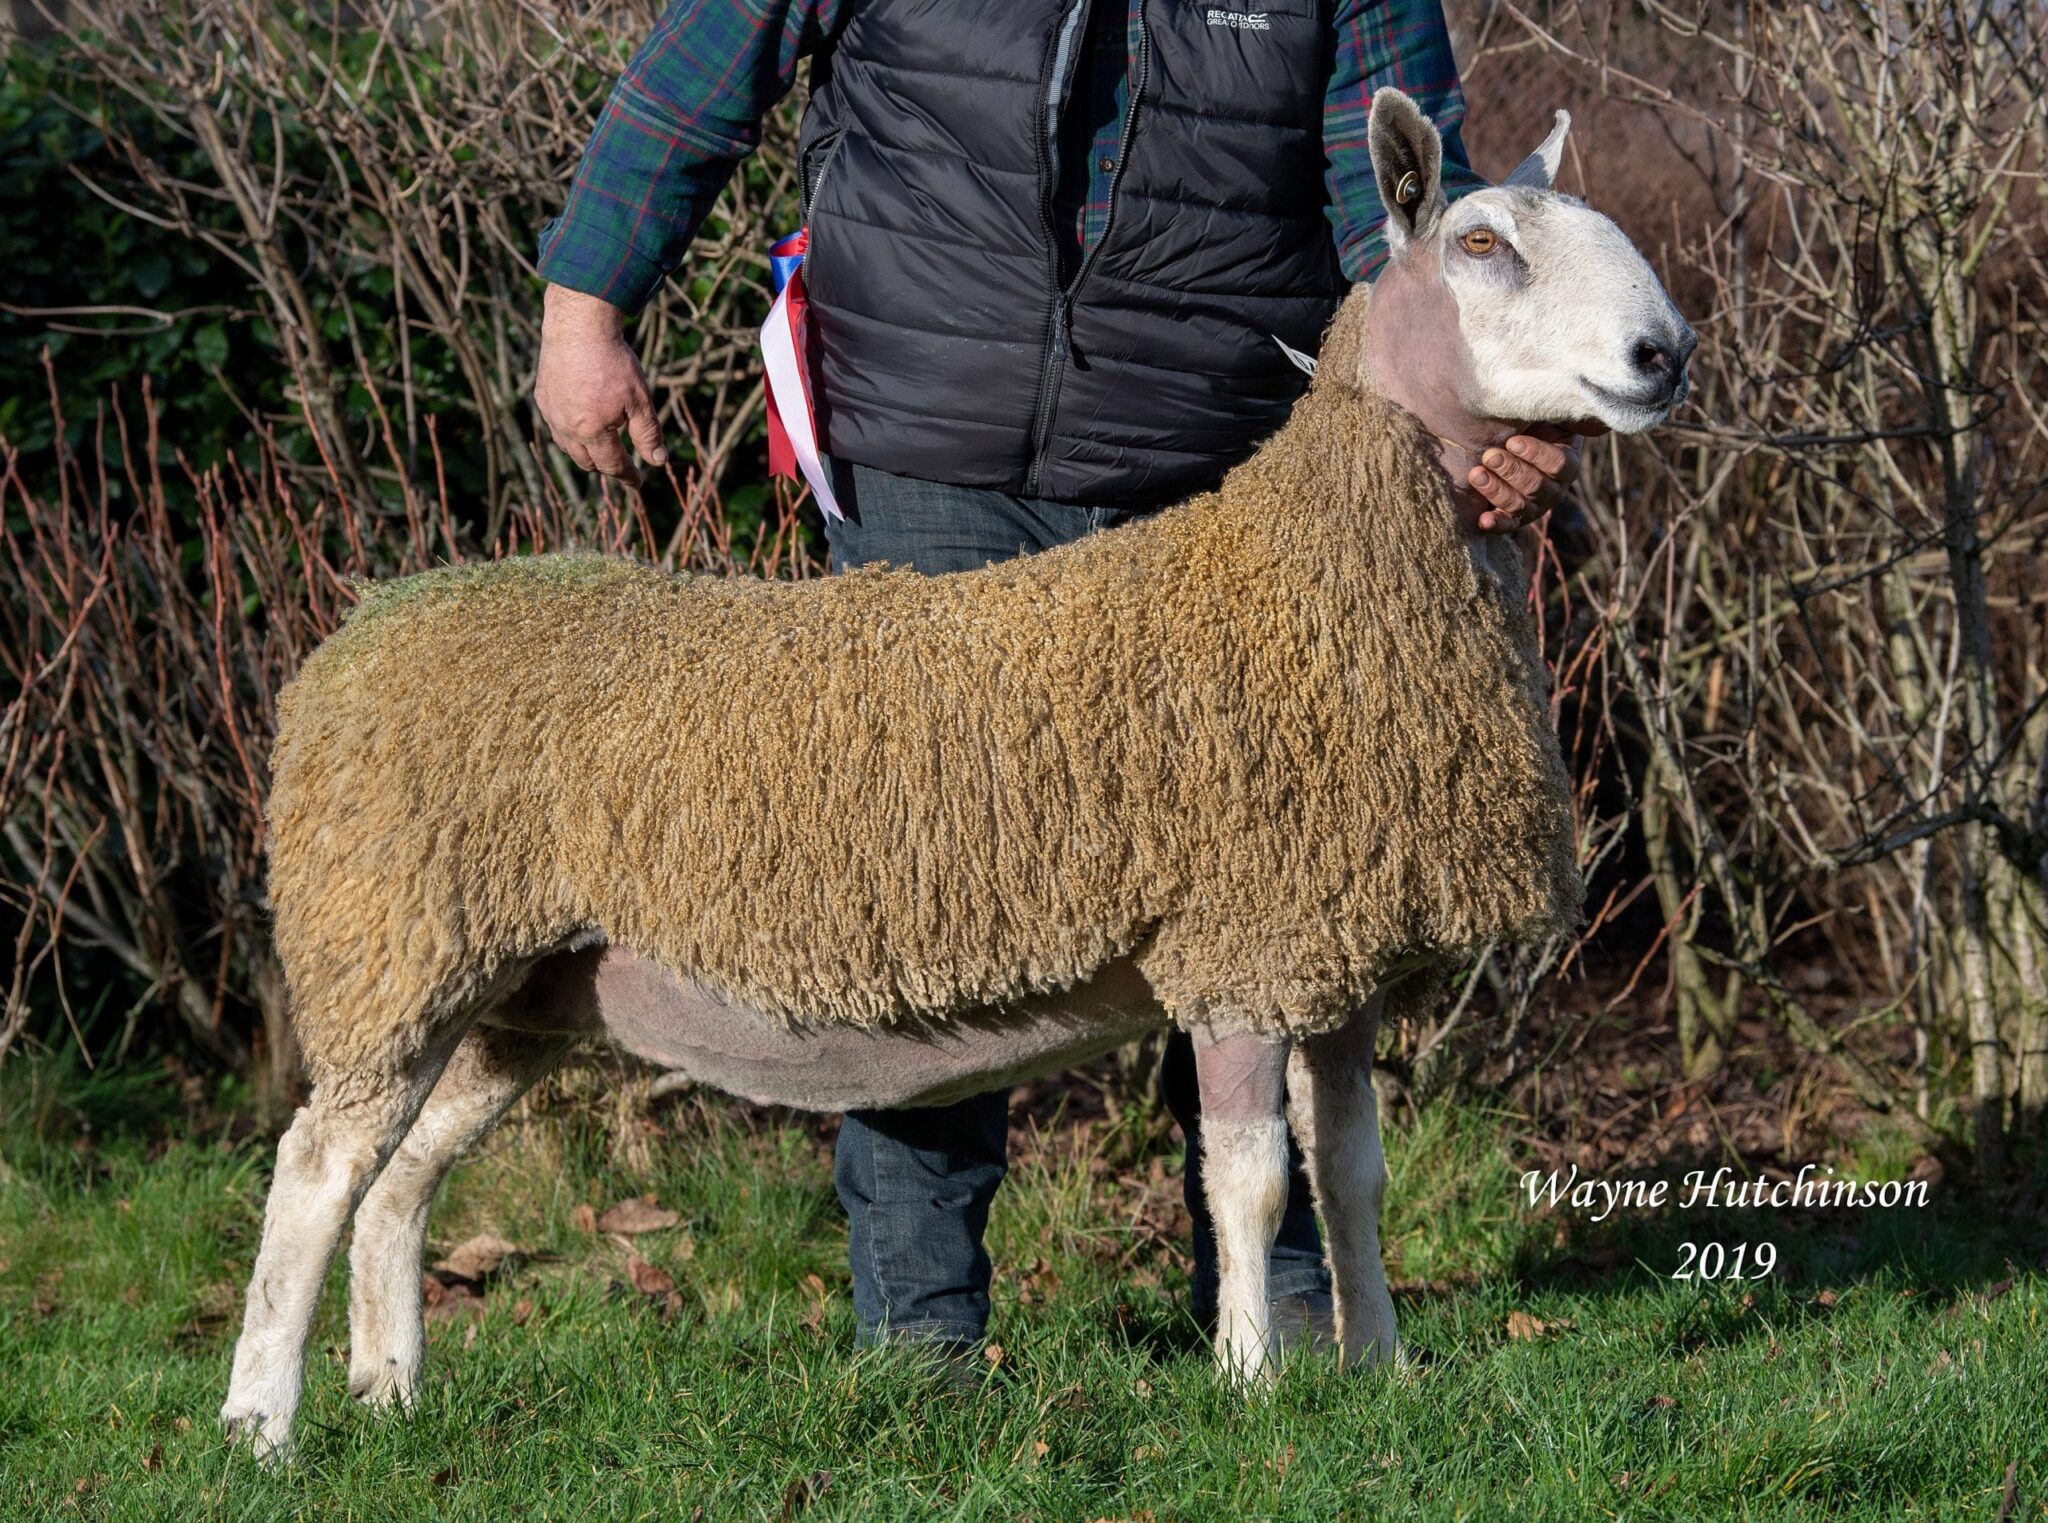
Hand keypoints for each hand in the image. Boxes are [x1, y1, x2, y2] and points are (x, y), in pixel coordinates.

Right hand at [534, 284, 667, 484]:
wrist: (579, 326)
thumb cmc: (614, 362)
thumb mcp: (640, 400)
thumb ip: (648, 434)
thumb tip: (657, 461)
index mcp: (592, 431)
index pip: (612, 465)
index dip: (627, 476)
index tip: (638, 483)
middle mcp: (566, 428)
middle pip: (587, 462)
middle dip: (606, 466)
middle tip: (621, 464)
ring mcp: (551, 413)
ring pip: (568, 446)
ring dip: (586, 452)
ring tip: (602, 447)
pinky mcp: (542, 397)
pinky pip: (556, 426)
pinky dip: (570, 432)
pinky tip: (581, 423)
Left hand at [1466, 421, 1605, 533]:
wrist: (1498, 434)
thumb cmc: (1524, 419)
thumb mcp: (1540, 410)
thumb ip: (1558, 408)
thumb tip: (1583, 412)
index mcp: (1567, 460)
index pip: (1559, 464)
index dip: (1536, 454)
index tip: (1513, 441)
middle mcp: (1555, 487)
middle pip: (1538, 486)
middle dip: (1511, 470)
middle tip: (1490, 455)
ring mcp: (1535, 505)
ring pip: (1520, 505)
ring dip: (1497, 490)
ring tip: (1476, 474)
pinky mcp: (1513, 516)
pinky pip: (1508, 524)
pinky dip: (1496, 524)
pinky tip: (1483, 520)